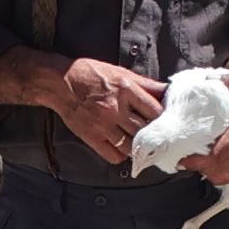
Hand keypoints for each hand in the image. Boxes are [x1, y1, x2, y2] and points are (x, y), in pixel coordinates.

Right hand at [1, 51, 168, 163]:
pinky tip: (122, 147)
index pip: (155, 111)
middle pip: (145, 131)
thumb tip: (167, 91)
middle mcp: (116, 109)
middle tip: (157, 137)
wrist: (61, 82)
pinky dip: (122, 155)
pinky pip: (114, 155)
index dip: (163, 118)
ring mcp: (103, 125)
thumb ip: (146, 84)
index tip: (165, 122)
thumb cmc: (92, 75)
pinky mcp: (92, 137)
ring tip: (141, 144)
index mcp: (126, 90)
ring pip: (132, 146)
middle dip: (153, 135)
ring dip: (139, 147)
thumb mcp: (121, 73)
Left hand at [202, 77, 228, 186]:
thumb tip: (215, 77)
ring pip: (226, 179)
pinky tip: (224, 164)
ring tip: (204, 165)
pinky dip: (227, 174)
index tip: (184, 158)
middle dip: (200, 169)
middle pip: (216, 172)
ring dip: (213, 174)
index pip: (213, 157)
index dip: (196, 161)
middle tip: (191, 161)